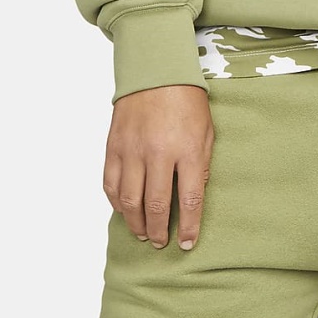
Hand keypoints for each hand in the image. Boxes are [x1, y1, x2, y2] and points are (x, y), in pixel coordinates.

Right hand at [104, 85, 213, 250]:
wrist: (156, 74)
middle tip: (161, 242)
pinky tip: (124, 211)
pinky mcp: (113, 148)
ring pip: (129, 200)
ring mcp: (132, 151)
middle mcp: (158, 153)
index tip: (186, 243)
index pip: (189, 199)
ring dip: (135, 223)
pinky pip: (111, 185)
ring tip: (143, 233)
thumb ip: (202, 164)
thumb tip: (193, 196)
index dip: (188, 226)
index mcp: (188, 150)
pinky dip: (117, 203)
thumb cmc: (188, 103)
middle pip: (155, 205)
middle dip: (158, 230)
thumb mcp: (206, 132)